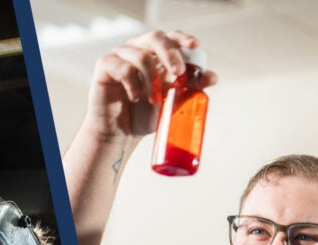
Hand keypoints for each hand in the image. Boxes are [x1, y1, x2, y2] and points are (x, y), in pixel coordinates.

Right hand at [83, 30, 218, 141]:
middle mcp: (139, 50)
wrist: (121, 133)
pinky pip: (122, 67)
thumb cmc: (146, 115)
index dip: (183, 38)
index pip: (171, 37)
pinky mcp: (105, 65)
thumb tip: (212, 77)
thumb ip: (191, 88)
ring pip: (141, 54)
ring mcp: (121, 56)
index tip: (195, 45)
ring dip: (152, 78)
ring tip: (154, 100)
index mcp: (157, 55)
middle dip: (170, 53)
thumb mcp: (174, 103)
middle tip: (178, 72)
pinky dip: (133, 84)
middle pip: (155, 38)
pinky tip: (135, 98)